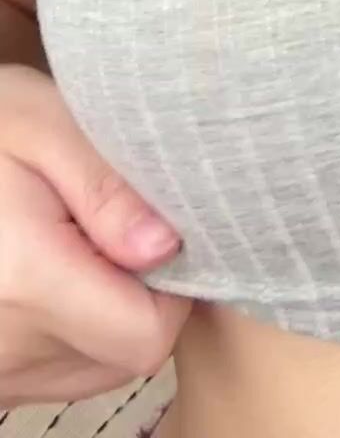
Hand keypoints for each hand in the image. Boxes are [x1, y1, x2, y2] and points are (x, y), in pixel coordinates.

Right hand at [0, 65, 190, 408]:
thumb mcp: (39, 121)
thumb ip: (105, 183)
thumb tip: (166, 245)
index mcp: (26, 279)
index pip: (147, 331)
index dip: (175, 283)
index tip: (155, 223)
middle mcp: (8, 345)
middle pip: (129, 351)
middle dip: (145, 289)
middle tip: (112, 220)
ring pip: (100, 361)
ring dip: (111, 307)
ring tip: (77, 236)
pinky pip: (64, 365)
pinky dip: (78, 323)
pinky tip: (57, 265)